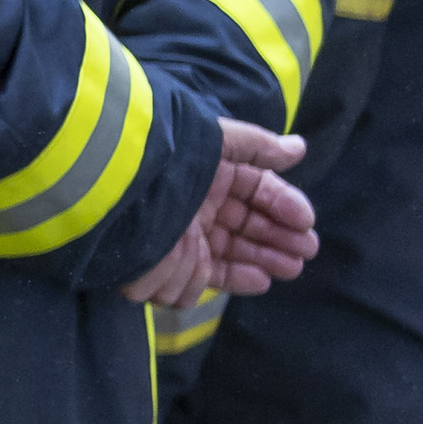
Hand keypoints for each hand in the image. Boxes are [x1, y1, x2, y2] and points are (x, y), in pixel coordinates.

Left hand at [121, 118, 315, 309]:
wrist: (116, 193)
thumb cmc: (169, 161)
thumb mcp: (217, 141)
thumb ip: (259, 146)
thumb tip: (300, 148)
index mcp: (208, 176)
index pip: (255, 192)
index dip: (284, 206)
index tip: (306, 222)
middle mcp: (196, 208)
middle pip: (246, 228)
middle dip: (279, 240)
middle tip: (305, 252)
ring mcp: (181, 240)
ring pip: (229, 256)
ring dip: (262, 262)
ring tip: (288, 268)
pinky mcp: (165, 268)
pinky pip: (198, 281)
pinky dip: (231, 280)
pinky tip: (259, 279)